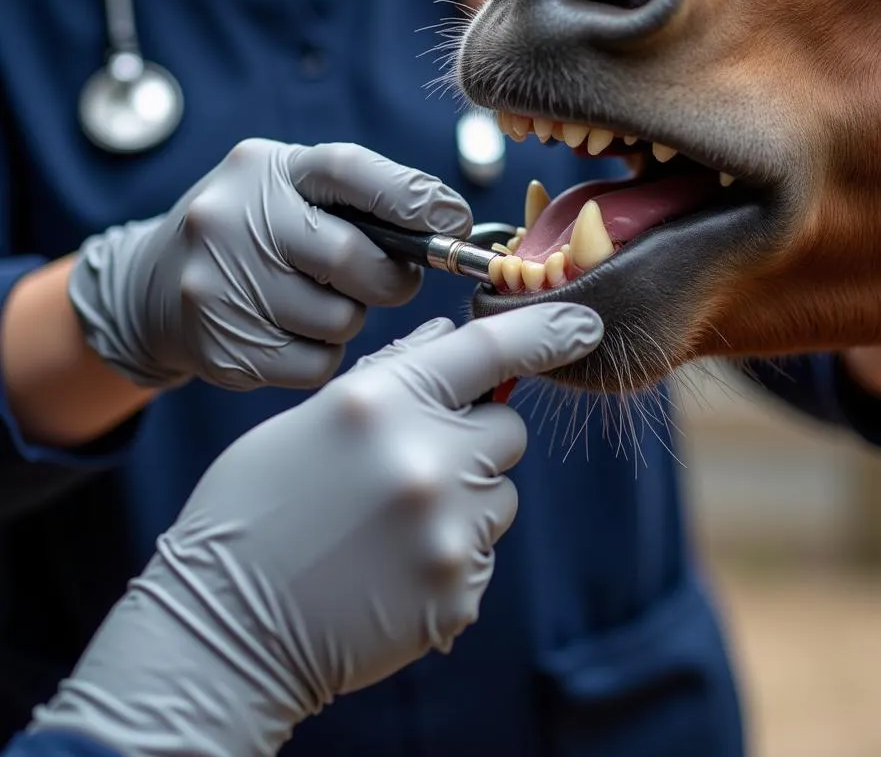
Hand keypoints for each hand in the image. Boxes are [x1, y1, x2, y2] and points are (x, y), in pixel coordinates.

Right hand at [28, 303, 602, 756]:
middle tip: (415, 464)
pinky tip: (394, 566)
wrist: (226, 628)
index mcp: (381, 403)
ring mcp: (447, 530)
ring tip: (392, 524)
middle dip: (474, 438)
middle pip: (505, 428)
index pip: (487, 349)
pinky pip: (484, 550)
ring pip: (500, 493)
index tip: (583, 323)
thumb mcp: (313, 418)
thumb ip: (391, 374)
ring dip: (465, 499)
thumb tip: (448, 339)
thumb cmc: (254, 510)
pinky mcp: (457, 590)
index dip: (544, 330)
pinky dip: (453, 552)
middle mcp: (425, 460)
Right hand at [68, 138, 471, 390]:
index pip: (349, 172)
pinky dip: (321, 355)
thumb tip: (452, 227)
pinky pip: (317, 364)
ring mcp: (219, 285)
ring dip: (349, 318)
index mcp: (265, 170)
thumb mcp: (292, 191)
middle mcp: (232, 219)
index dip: (413, 198)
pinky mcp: (221, 346)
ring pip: (341, 320)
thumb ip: (363, 201)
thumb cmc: (254, 233)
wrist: (150, 287)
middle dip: (391, 278)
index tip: (455, 222)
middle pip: (355, 260)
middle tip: (389, 279)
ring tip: (315, 300)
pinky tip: (291, 333)